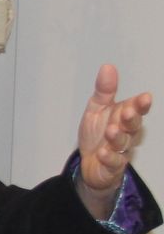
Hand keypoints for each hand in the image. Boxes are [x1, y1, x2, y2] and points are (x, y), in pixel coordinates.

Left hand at [76, 63, 151, 216]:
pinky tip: (102, 152)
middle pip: (133, 126)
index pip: (137, 109)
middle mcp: (126, 133)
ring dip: (118, 137)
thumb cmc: (97, 134)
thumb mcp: (97, 109)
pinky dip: (109, 158)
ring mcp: (120, 151)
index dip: (141, 105)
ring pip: (123, 144)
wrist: (89, 163)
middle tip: (126, 112)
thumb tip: (108, 66)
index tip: (145, 98)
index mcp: (124, 117)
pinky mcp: (111, 166)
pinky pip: (113, 163)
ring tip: (111, 131)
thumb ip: (104, 91)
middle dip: (131, 119)